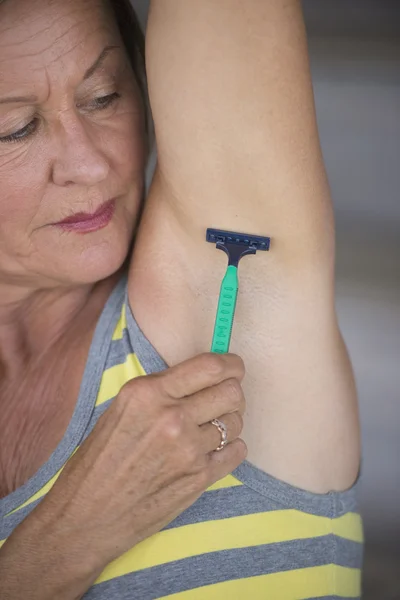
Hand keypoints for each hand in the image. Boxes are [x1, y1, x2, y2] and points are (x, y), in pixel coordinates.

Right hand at [37, 352, 246, 569]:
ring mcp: (188, 450)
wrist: (87, 515)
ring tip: (212, 428)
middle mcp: (172, 417)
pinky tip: (217, 449)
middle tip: (225, 398)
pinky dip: (232, 448)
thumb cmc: (98, 460)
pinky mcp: (199, 479)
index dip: (230, 364)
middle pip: (231, 392)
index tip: (234, 367)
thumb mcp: (121, 409)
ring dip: (230, 422)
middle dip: (233, 392)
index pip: (209, 367)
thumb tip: (199, 379)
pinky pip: (237, 452)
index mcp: (148, 393)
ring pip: (236, 422)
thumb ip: (160, 391)